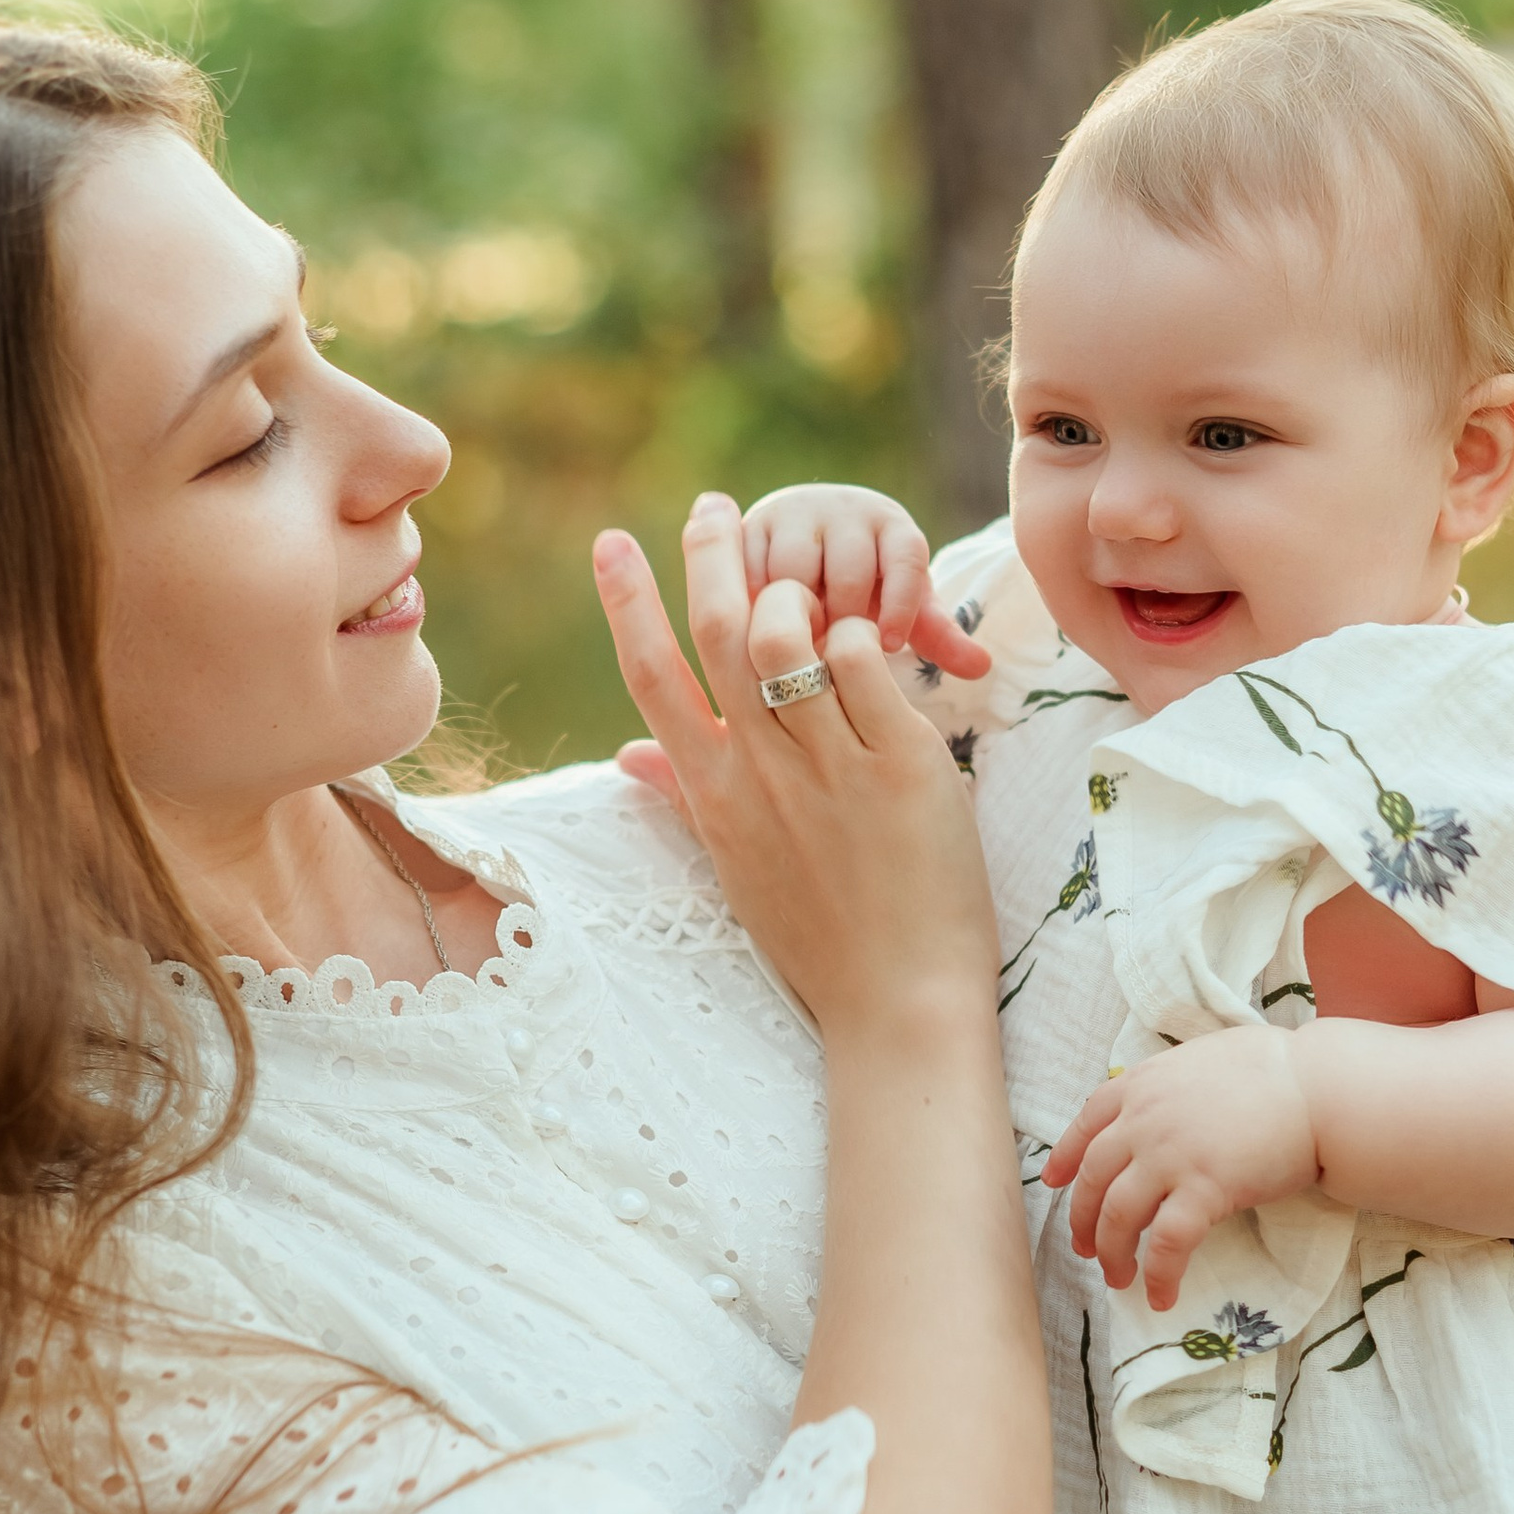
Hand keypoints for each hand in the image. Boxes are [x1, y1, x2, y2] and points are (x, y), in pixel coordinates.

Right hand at [592, 494, 996, 1039]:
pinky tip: (875, 632)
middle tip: (715, 509)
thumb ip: (686, 798)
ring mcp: (830, 769)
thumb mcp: (738, 867)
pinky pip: (870, 668)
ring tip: (807, 578)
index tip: (612, 542)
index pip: (653, 679)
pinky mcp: (901, 768)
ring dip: (792, 591)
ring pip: (790, 639)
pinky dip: (865, 635)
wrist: (898, 1004)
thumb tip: (628, 758)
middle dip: (710, 557)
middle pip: (720, 636)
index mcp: (715, 795)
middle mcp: (761, 775)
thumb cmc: (821, 939)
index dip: (628, 603)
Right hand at [740, 482, 992, 675]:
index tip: (890, 646)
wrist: (806, 544)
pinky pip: (750, 570)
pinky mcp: (750, 526)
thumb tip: (982, 668)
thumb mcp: (902, 608)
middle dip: (842, 622)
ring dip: (796, 618)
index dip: (900, 604)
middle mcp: (846, 510)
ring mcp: (795, 514)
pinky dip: (755, 608)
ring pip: (793, 571)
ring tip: (800, 654)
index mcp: (893, 528)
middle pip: (848, 571)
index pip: (905, 559)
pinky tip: (762, 638)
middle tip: (837, 663)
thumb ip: (936, 636)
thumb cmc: (868, 590)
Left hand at [1042, 1031, 1319, 1309]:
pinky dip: (1159, 1274)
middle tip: (1086, 1249)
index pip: (1087, 1122)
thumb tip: (1163, 1104)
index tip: (1054, 1182)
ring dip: (1113, 1255)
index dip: (1066, 1157)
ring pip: (1118, 1216)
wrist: (1321, 1086)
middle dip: (1084, 1220)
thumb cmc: (1279, 1070)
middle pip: (1095, 1179)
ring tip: (1118, 1280)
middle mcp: (1146, 1119)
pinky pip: (1167, 1243)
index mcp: (1144, 1083)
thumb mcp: (1205, 1059)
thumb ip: (1173, 1084)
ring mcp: (1171, 1154)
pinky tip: (1161, 1297)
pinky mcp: (1204, 1188)